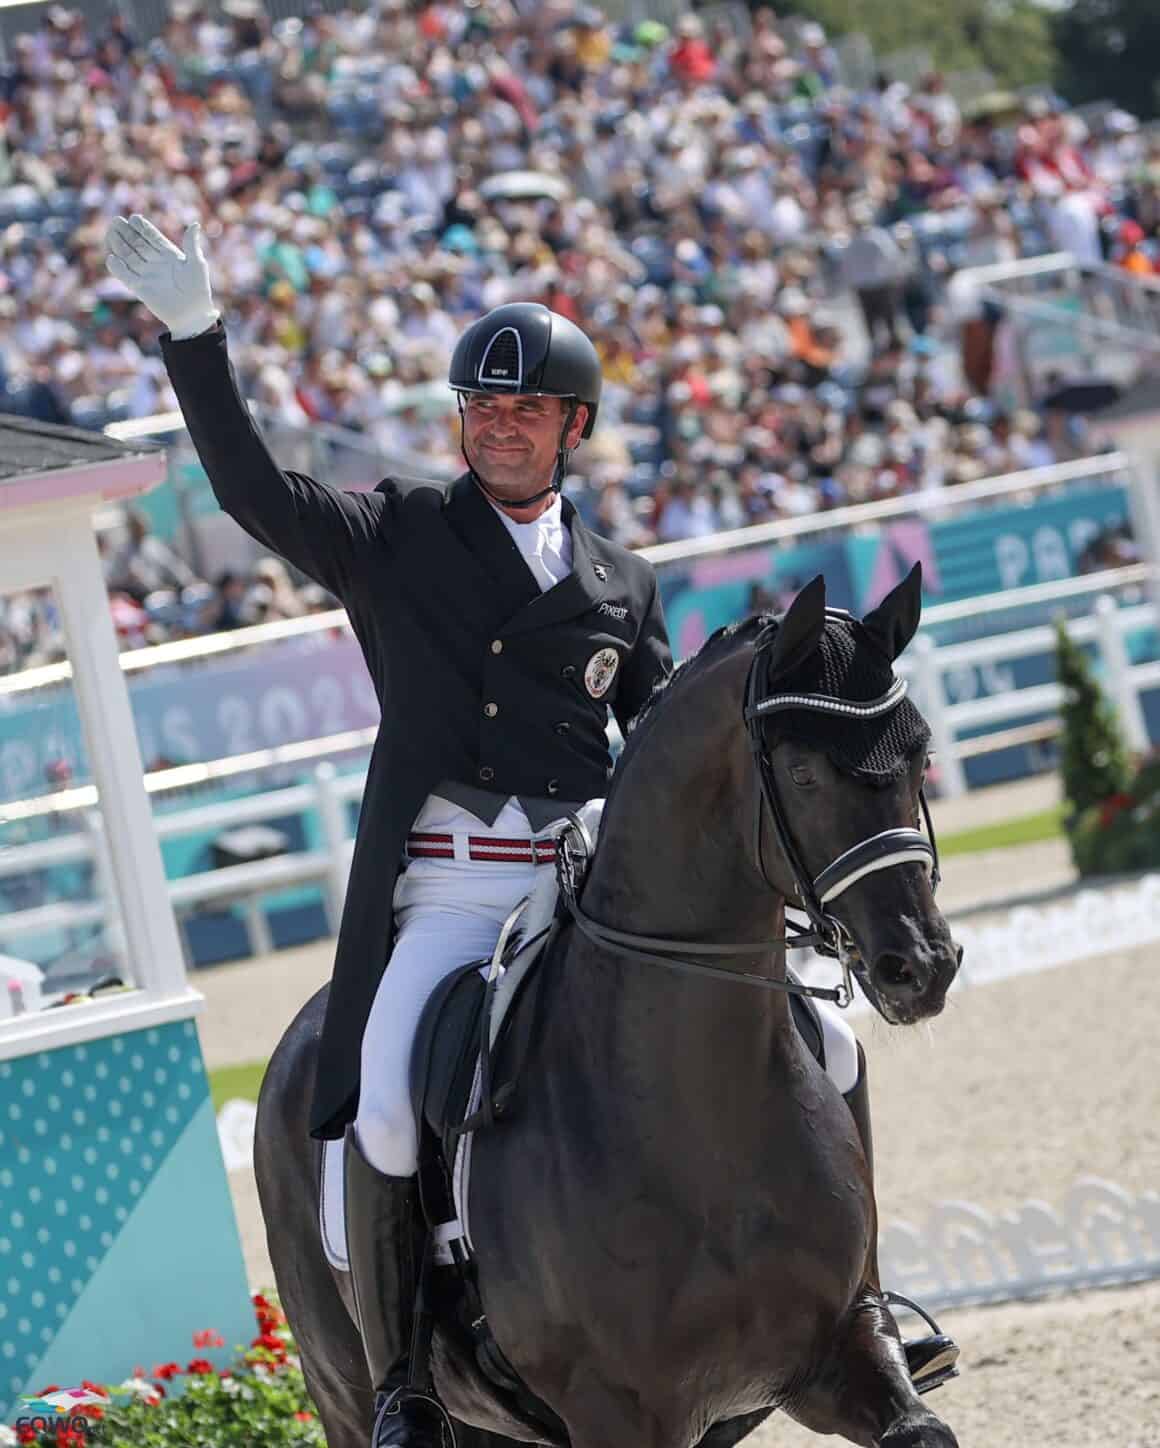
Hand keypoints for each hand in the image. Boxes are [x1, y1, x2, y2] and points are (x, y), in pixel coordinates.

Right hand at [105, 214, 220, 339]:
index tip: (134, 219)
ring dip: (119, 245)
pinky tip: (112, 259)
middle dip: (126, 232)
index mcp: (168, 253)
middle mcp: (155, 262)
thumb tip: (195, 224)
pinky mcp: (140, 288)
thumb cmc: (198, 289)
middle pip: (137, 244)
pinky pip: (126, 276)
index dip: (143, 228)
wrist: (193, 315)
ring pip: (129, 256)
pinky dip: (118, 269)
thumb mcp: (197, 264)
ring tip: (111, 234)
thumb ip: (191, 245)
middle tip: (116, 221)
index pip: (152, 237)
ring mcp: (147, 274)